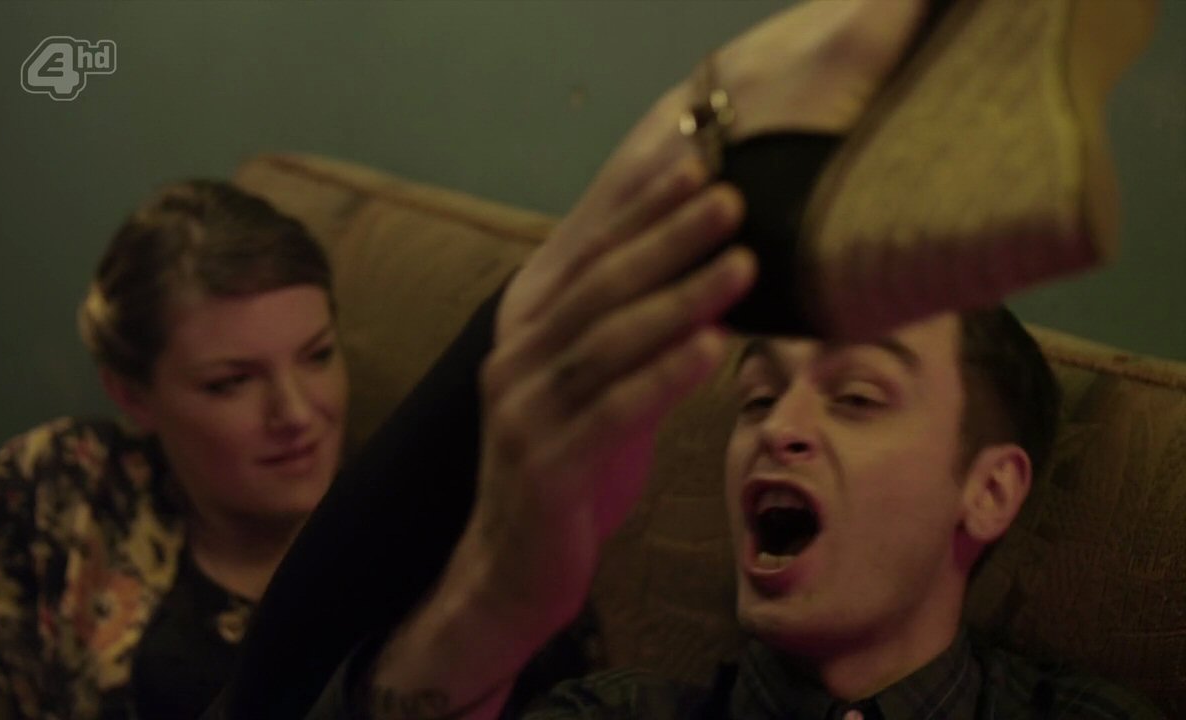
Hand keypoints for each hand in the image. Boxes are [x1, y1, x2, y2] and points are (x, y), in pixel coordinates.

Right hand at [367, 64, 756, 719]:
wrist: (513, 570)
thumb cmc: (572, 471)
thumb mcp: (605, 391)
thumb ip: (640, 336)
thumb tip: (710, 274)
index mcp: (529, 329)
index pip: (587, 249)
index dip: (639, 203)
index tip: (697, 158)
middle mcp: (516, 358)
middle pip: (599, 284)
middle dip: (667, 236)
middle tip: (730, 197)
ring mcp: (524, 412)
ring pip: (607, 341)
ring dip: (678, 298)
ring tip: (740, 263)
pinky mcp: (543, 467)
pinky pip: (610, 412)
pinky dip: (663, 377)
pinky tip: (712, 349)